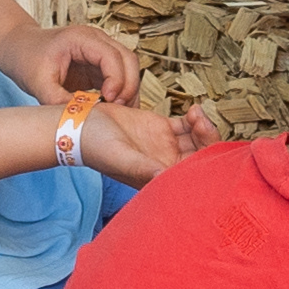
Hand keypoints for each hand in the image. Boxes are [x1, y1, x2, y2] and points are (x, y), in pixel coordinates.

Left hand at [1, 19, 144, 104]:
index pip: (112, 56)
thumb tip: (79, 119)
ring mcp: (100, 52)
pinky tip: (114, 111)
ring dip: (128, 91)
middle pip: (128, 59)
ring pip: (129, 69)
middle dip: (128, 86)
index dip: (117, 78)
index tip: (109, 100)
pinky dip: (120, 94)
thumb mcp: (37, 82)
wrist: (18, 49)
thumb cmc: (26, 59)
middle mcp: (96, 41)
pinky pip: (119, 78)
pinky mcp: (98, 66)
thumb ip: (57, 100)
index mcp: (82, 38)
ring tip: (119, 115)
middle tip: (119, 110)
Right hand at [71, 96, 225, 186]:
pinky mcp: (162, 128)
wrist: (80, 125)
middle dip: (208, 141)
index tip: (204, 143)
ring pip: (197, 140)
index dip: (205, 162)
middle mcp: (165, 164)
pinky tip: (193, 110)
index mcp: (157, 178)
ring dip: (203, 127)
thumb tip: (162, 177)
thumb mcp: (119, 157)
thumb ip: (141, 167)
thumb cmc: (94, 146)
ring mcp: (165, 146)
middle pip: (200, 157)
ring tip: (195, 114)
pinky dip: (195, 118)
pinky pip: (187, 125)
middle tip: (202, 123)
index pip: (191, 175)